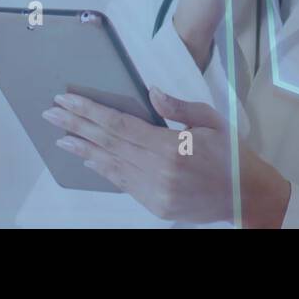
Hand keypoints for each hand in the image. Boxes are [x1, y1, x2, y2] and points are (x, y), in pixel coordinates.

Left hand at [42, 87, 291, 227]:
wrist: (246, 196)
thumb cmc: (231, 155)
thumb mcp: (210, 121)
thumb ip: (177, 107)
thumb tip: (150, 93)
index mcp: (171, 147)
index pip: (119, 125)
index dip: (89, 112)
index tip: (67, 101)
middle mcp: (158, 172)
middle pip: (107, 144)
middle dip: (76, 126)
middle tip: (51, 114)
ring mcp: (154, 192)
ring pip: (110, 166)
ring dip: (83, 150)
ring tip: (61, 138)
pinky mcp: (155, 206)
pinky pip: (123, 183)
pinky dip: (103, 169)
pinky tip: (89, 158)